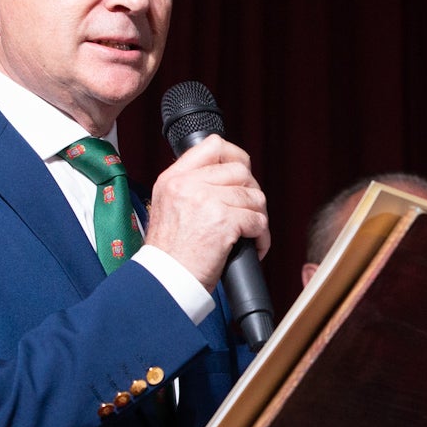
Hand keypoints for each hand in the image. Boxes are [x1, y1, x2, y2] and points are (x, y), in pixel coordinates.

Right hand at [144, 135, 269, 289]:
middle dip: (251, 193)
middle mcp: (188, 184)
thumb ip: (190, 187)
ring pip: (254, 196)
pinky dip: (262, 236)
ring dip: (258, 217)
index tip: (241, 175)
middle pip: (241, 171)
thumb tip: (228, 179)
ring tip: (250, 233)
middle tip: (248, 212)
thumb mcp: (168, 207)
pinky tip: (254, 246)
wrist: (165, 281)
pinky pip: (258, 220)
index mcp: (174, 178)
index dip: (235, 157)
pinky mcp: (223, 221)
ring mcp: (206, 201)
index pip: (213, 145)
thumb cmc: (170, 253)